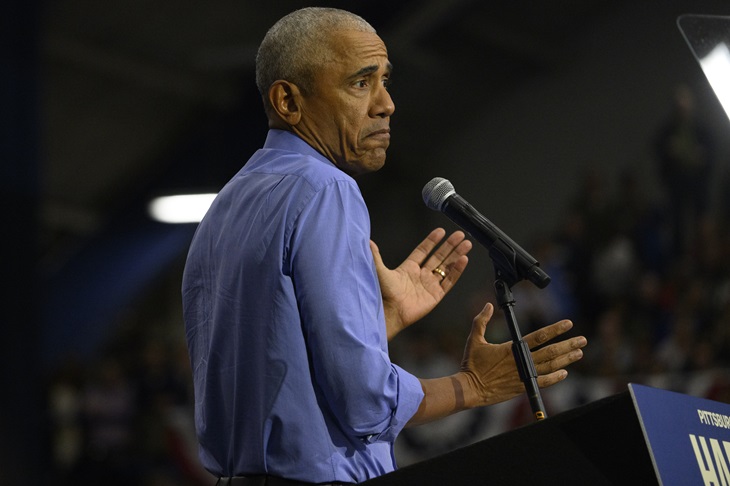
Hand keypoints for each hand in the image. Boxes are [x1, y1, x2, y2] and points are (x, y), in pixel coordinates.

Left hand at [371, 228, 471, 339]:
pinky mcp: (436, 295)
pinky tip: (463, 260)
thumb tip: (367, 241)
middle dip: (450, 246)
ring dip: (456, 255)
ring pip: (446, 267)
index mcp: (408, 268)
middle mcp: (420, 275)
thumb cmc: (383, 294)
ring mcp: (429, 285)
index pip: (423, 250)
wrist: (389, 313)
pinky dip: (457, 271)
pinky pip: (449, 281)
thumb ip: (376, 256)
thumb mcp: (380, 271)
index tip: (441, 231)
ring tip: (466, 244)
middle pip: (438, 257)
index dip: (432, 241)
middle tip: (460, 235)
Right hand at [459, 303, 586, 408]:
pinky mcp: (522, 387)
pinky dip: (555, 377)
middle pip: (551, 351)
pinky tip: (565, 372)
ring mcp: (524, 375)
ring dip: (567, 359)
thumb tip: (487, 305)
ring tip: (579, 353)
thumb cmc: (471, 364)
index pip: (539, 336)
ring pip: (551, 366)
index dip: (555, 329)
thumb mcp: (474, 339)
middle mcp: (522, 361)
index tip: (568, 324)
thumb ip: (481, 321)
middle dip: (568, 344)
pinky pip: (543, 382)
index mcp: (512, 348)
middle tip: (582, 340)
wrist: (470, 389)